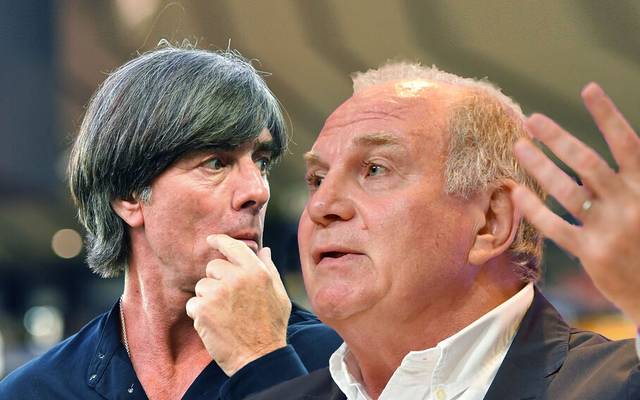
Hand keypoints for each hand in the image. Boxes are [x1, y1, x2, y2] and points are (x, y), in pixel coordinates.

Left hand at [186, 234, 291, 375]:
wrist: (259, 357)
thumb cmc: (271, 326)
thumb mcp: (278, 294)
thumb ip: (268, 269)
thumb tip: (263, 250)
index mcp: (256, 271)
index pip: (233, 247)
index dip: (219, 241)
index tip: (211, 240)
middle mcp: (237, 278)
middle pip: (213, 267)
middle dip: (216, 280)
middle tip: (229, 301)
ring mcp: (218, 293)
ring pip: (201, 286)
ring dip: (208, 299)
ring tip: (224, 315)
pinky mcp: (203, 310)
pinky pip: (193, 304)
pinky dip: (200, 315)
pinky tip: (215, 325)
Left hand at [511, 83, 639, 324]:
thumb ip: (635, 178)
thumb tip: (621, 149)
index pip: (627, 143)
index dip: (607, 115)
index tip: (588, 88)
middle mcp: (629, 203)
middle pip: (587, 161)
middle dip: (558, 137)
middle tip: (531, 120)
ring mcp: (609, 229)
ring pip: (566, 190)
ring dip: (540, 165)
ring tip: (519, 146)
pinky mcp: (591, 254)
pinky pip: (555, 226)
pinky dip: (535, 209)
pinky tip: (517, 193)